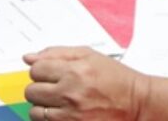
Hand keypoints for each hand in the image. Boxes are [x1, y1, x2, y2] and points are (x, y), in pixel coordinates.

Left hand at [24, 47, 148, 120]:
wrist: (138, 104)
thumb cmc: (117, 79)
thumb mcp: (89, 55)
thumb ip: (56, 53)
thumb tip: (28, 57)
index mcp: (74, 71)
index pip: (35, 69)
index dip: (42, 70)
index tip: (50, 73)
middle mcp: (70, 94)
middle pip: (31, 91)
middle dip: (41, 88)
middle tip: (56, 88)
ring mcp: (71, 115)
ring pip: (35, 111)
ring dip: (43, 106)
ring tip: (60, 102)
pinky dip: (51, 119)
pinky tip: (64, 113)